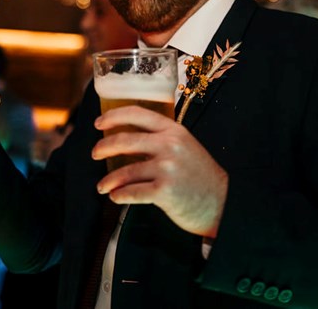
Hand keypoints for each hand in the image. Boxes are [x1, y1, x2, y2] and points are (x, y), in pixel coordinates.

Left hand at [92, 106, 228, 237]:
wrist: (222, 203)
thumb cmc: (200, 176)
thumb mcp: (185, 146)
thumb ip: (162, 139)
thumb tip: (127, 140)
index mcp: (174, 130)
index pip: (137, 114)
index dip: (113, 116)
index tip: (99, 123)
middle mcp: (170, 145)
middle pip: (125, 140)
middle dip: (103, 147)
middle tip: (95, 153)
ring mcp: (167, 168)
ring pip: (125, 171)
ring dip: (108, 180)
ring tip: (102, 186)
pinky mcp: (164, 192)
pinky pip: (132, 192)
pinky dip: (119, 196)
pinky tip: (115, 197)